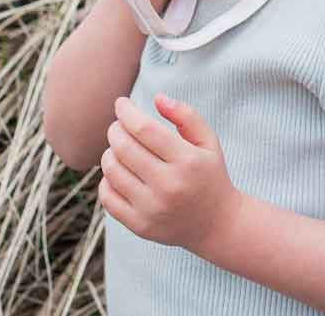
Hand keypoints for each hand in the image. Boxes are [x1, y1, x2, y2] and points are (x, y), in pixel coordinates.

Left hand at [99, 95, 243, 254]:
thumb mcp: (209, 142)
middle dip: (115, 129)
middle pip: (124, 147)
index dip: (127, 112)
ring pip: (112, 170)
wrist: (217, 224)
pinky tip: (118, 172)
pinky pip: (107, 197)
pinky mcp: (139, 225)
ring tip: (119, 147)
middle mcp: (169, 186)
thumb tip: (158, 98)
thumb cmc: (210, 175)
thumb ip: (186, 115)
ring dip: (109, 152)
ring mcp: (152, 208)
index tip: (121, 103)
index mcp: (188, 161)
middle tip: (118, 125)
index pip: (145, 129)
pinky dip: (107, 179)